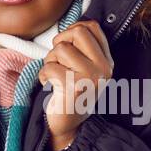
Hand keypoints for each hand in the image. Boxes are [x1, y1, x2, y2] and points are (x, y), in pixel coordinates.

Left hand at [37, 20, 113, 150]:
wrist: (67, 125)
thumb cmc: (70, 92)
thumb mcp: (85, 68)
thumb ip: (83, 47)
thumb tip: (72, 25)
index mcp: (107, 61)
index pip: (93, 27)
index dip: (73, 30)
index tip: (67, 44)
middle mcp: (103, 69)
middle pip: (77, 32)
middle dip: (60, 42)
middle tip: (58, 60)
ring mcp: (91, 78)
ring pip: (61, 50)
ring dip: (50, 61)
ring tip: (55, 75)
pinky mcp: (74, 88)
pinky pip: (50, 68)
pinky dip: (43, 75)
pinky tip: (49, 86)